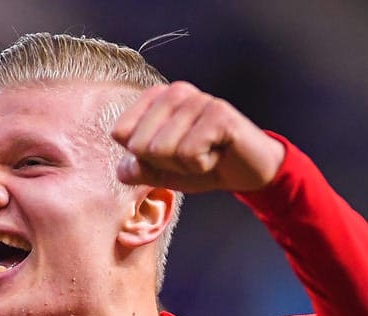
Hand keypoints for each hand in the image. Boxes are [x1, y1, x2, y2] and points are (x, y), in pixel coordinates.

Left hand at [111, 81, 284, 193]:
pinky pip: (189, 153)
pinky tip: (218, 154)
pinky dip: (203, 164)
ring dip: (185, 165)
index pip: (120, 134)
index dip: (143, 158)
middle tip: (191, 155)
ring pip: (163, 150)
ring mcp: (197, 99)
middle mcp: (174, 92)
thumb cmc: (203, 165)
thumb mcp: (162, 172)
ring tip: (205, 153)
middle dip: (164, 163)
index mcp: (155, 99)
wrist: (247, 171)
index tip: (171, 154)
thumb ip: (136, 170)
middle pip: (140, 144)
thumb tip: (123, 169)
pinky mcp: (219, 113)